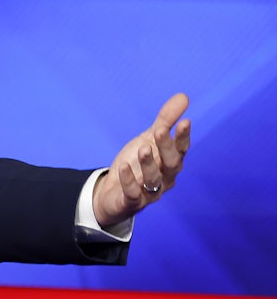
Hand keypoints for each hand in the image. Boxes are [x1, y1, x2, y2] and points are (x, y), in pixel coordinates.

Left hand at [93, 93, 191, 228]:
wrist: (113, 192)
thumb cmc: (137, 164)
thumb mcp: (148, 139)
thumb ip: (165, 120)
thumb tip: (184, 96)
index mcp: (170, 162)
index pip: (181, 149)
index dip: (183, 137)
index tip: (185, 121)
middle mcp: (165, 178)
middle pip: (171, 164)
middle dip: (166, 147)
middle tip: (159, 131)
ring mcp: (150, 192)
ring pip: (154, 179)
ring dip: (149, 164)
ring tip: (142, 148)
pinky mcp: (132, 202)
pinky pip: (133, 193)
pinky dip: (129, 181)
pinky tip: (123, 167)